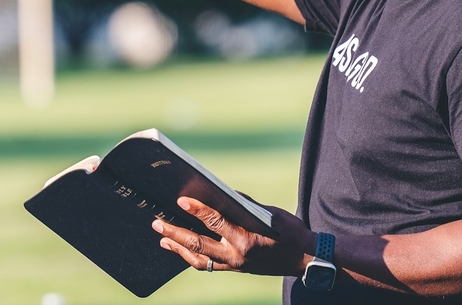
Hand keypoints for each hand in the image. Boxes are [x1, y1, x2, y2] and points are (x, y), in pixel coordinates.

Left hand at [152, 196, 316, 276]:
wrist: (305, 259)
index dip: (197, 210)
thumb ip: (245, 205)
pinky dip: (191, 256)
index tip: (180, 201)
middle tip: (157, 222)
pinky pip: (207, 265)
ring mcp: (234, 265)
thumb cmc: (291, 233)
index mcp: (247, 239)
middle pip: (198, 243)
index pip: (215, 222)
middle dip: (174, 232)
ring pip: (198, 258)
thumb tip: (222, 193)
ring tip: (162, 238)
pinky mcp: (234, 269)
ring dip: (178, 247)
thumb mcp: (271, 214)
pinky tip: (180, 249)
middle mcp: (237, 255)